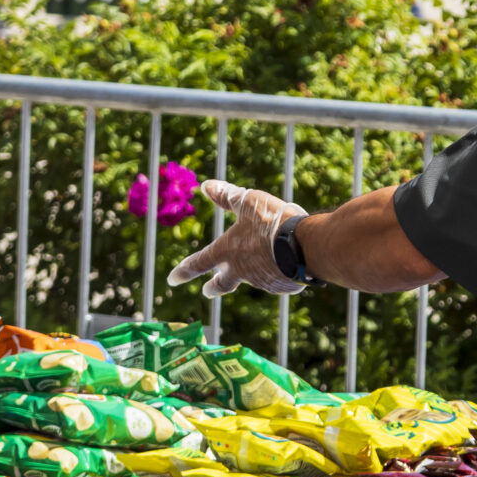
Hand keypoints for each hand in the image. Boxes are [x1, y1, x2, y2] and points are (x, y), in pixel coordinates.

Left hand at [167, 180, 308, 297]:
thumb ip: (226, 196)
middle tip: (207, 290)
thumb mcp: (247, 202)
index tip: (172, 279)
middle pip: (222, 284)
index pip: (199, 263)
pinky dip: (276, 273)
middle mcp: (241, 271)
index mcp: (228, 252)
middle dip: (213, 287)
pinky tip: (285, 264)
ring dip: (252, 272)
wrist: (305, 245)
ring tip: (263, 260)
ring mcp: (262, 281)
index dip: (183, 270)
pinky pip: (276, 280)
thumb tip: (206, 186)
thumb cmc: (272, 221)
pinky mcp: (282, 286)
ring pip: (253, 279)